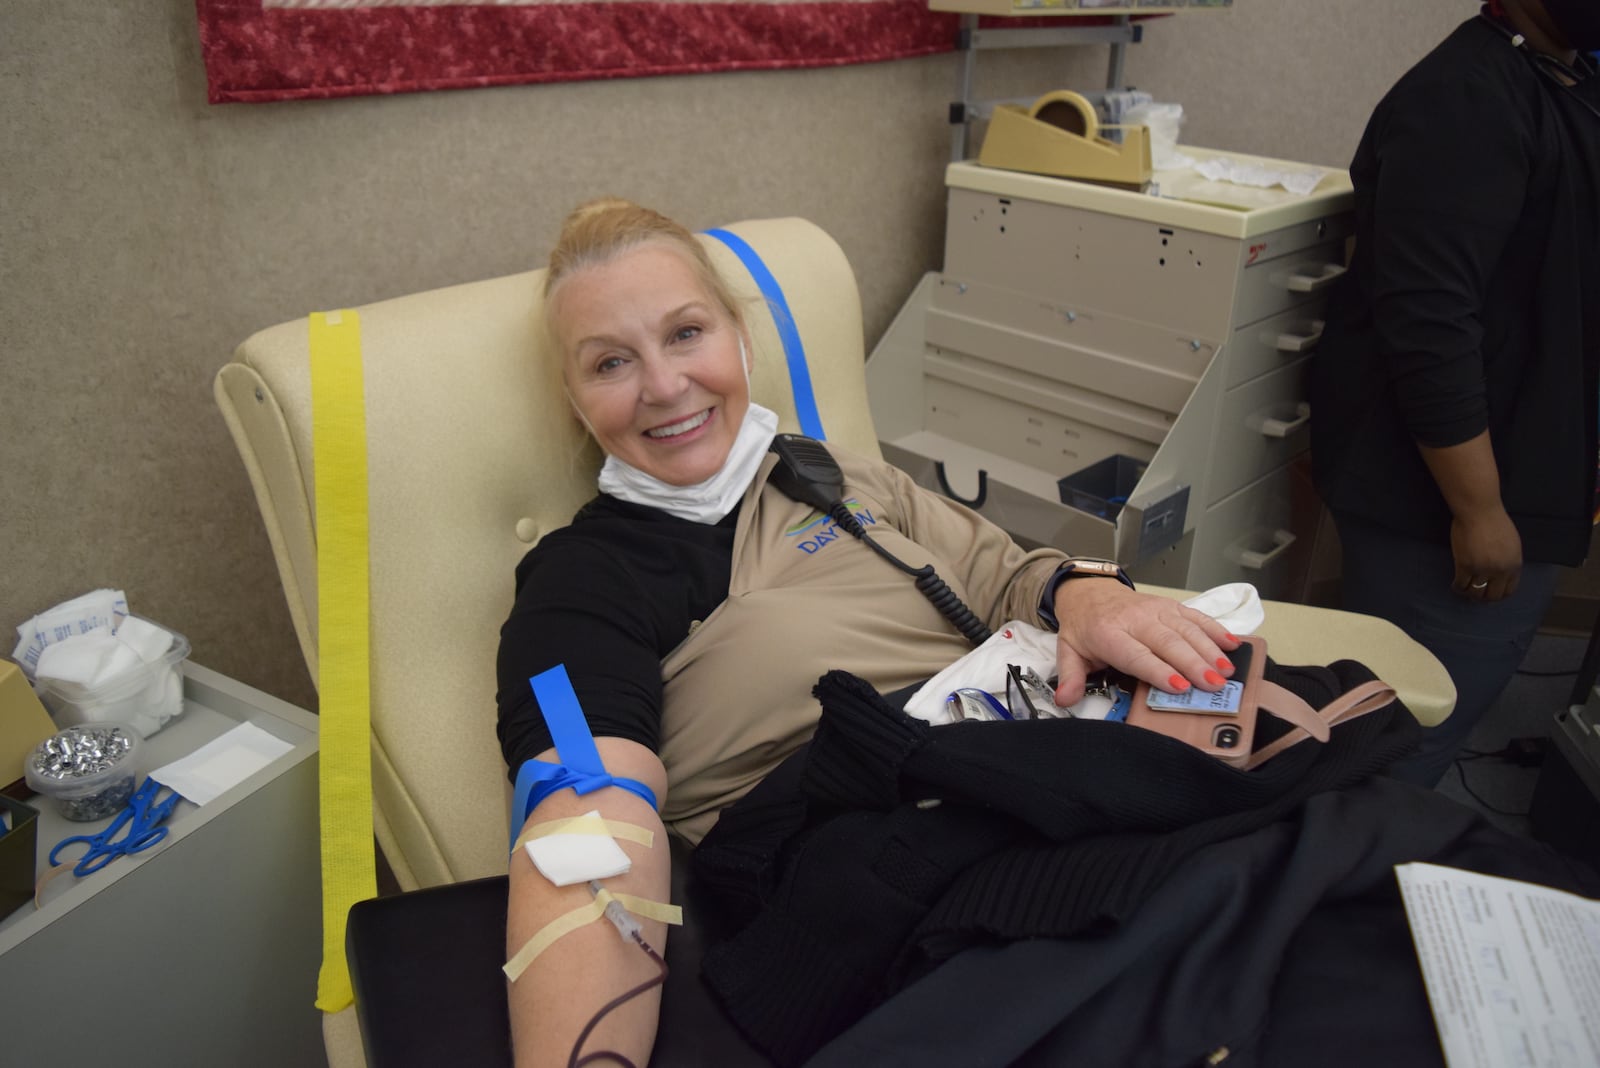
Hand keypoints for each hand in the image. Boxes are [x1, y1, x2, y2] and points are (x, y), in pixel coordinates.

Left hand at [1050, 579, 1238, 705]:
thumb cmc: (1084, 628)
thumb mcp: (1069, 652)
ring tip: (1227, 671)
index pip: (1137, 655)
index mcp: (1109, 634)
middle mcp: (1135, 619)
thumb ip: (1070, 677)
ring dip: (1210, 650)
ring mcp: (1155, 610)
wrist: (1089, 593)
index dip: (1159, 671)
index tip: (1180, 686)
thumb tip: (1064, 700)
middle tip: (1214, 685)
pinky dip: (1215, 629)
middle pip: (1169, 643)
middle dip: (1194, 664)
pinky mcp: (1170, 605)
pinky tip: (1232, 644)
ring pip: (1186, 629)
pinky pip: (1195, 616)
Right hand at [1449, 506, 1521, 600]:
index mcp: (1514, 565)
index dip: (1499, 595)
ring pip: (1476, 592)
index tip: (1491, 594)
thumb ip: (1508, 560)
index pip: (1509, 590)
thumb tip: (1501, 573)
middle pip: (1492, 595)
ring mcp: (1482, 569)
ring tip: (1465, 590)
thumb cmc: (1495, 522)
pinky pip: (1461, 584)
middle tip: (1476, 595)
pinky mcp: (1465, 566)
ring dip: (1470, 594)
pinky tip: (1455, 585)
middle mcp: (1500, 571)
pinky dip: (1457, 588)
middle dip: (1484, 598)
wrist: (1479, 511)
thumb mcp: (1511, 544)